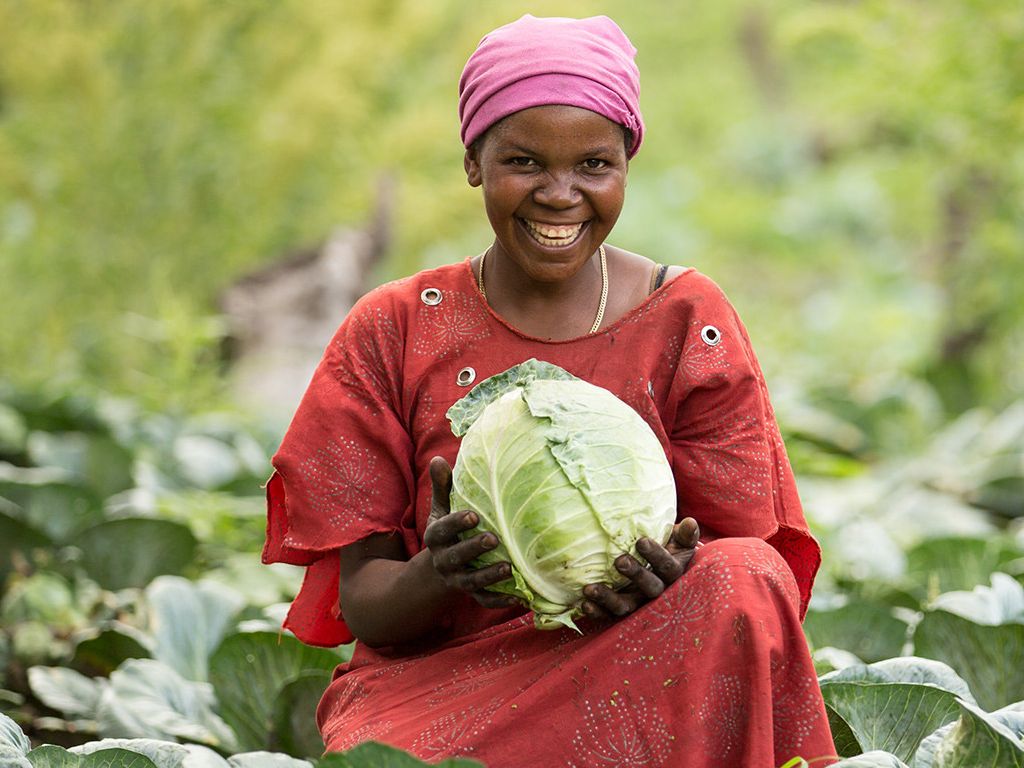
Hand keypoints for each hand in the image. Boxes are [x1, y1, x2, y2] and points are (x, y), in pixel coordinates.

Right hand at [422, 456, 519, 608]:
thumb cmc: (448, 529)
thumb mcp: (441, 509)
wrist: (439, 568)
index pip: (443, 529)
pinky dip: (499, 600)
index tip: (473, 515)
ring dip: (489, 576)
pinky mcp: (471, 593)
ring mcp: (457, 579)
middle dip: (473, 549)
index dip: (456, 523)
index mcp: (435, 537)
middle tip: (494, 539)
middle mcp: (444, 560)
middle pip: (456, 556)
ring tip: (508, 568)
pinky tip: (518, 597)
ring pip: (471, 581)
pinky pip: (484, 600)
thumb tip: (438, 459)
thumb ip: (443, 486)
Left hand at [580, 517, 700, 619]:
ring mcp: (639, 604)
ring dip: (608, 599)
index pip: (667, 566)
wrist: (659, 570)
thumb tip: (690, 523)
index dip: (655, 555)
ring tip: (590, 589)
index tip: (641, 541)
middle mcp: (658, 593)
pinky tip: (584, 604)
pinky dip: (597, 612)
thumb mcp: (679, 543)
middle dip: (635, 575)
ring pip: (627, 606)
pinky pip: (610, 615)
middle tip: (619, 561)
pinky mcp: (623, 612)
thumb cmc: (668, 551)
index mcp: (673, 573)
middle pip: (649, 588)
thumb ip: (685, 535)